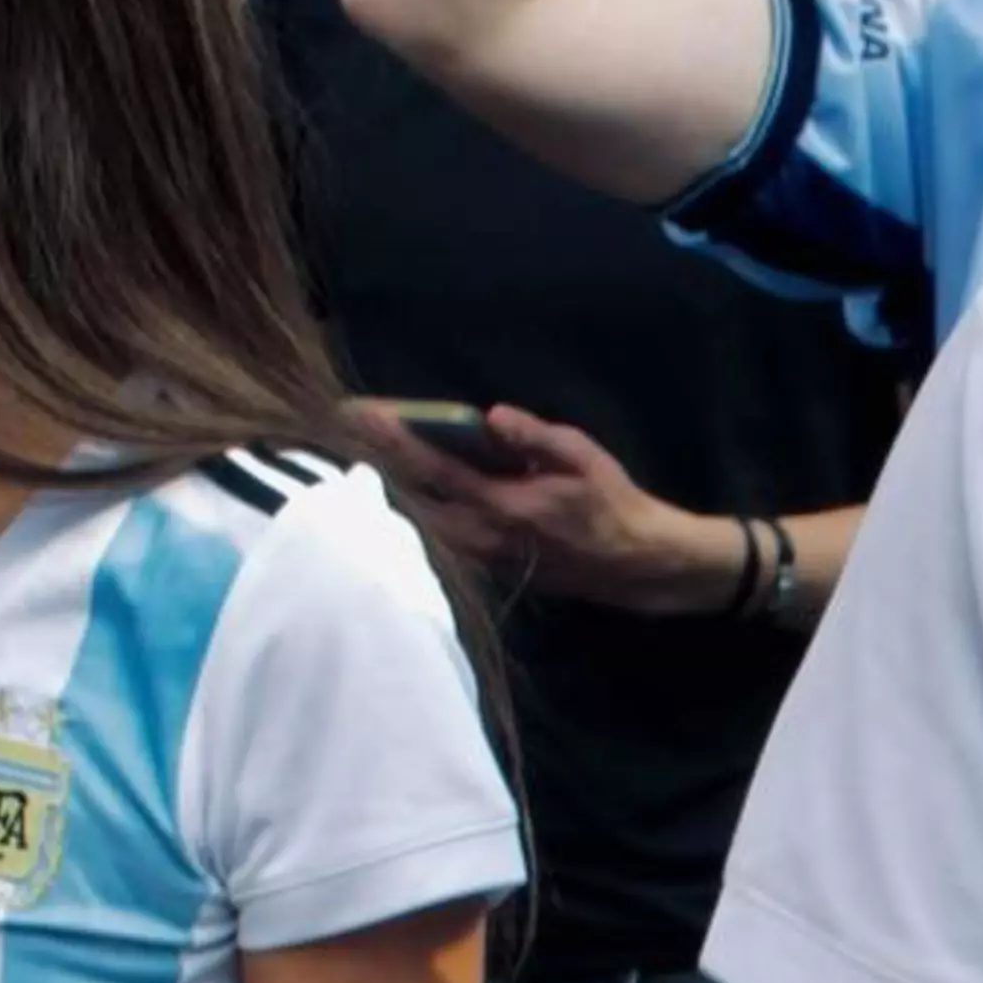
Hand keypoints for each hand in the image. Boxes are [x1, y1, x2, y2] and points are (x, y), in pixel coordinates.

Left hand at [378, 402, 735, 616]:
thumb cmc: (612, 504)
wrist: (635, 563)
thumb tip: (492, 416)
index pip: (433, 469)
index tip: (360, 414)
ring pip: (420, 520)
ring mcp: (482, 558)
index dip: (393, 439)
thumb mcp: (582, 456)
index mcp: (502, 506)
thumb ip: (534, 436)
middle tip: (348, 426)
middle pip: (411, 498)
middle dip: (378, 460)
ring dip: (394, 485)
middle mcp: (481, 537)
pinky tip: (406, 485)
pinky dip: (418, 506)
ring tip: (368, 450)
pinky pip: (439, 535)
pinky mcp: (487, 568)